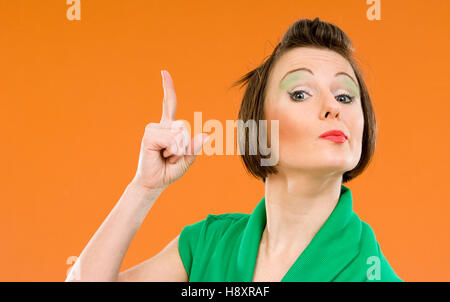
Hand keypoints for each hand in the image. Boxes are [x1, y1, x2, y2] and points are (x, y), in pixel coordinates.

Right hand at [131, 70, 209, 190]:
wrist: (154, 183)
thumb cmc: (169, 170)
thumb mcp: (187, 159)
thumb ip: (195, 147)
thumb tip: (207, 135)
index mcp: (169, 128)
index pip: (168, 104)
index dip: (167, 88)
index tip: (163, 72)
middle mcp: (160, 125)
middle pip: (185, 127)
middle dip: (185, 146)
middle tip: (172, 156)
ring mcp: (153, 129)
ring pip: (179, 134)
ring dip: (178, 150)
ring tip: (166, 156)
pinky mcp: (149, 136)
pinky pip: (171, 139)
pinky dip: (172, 150)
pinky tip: (161, 155)